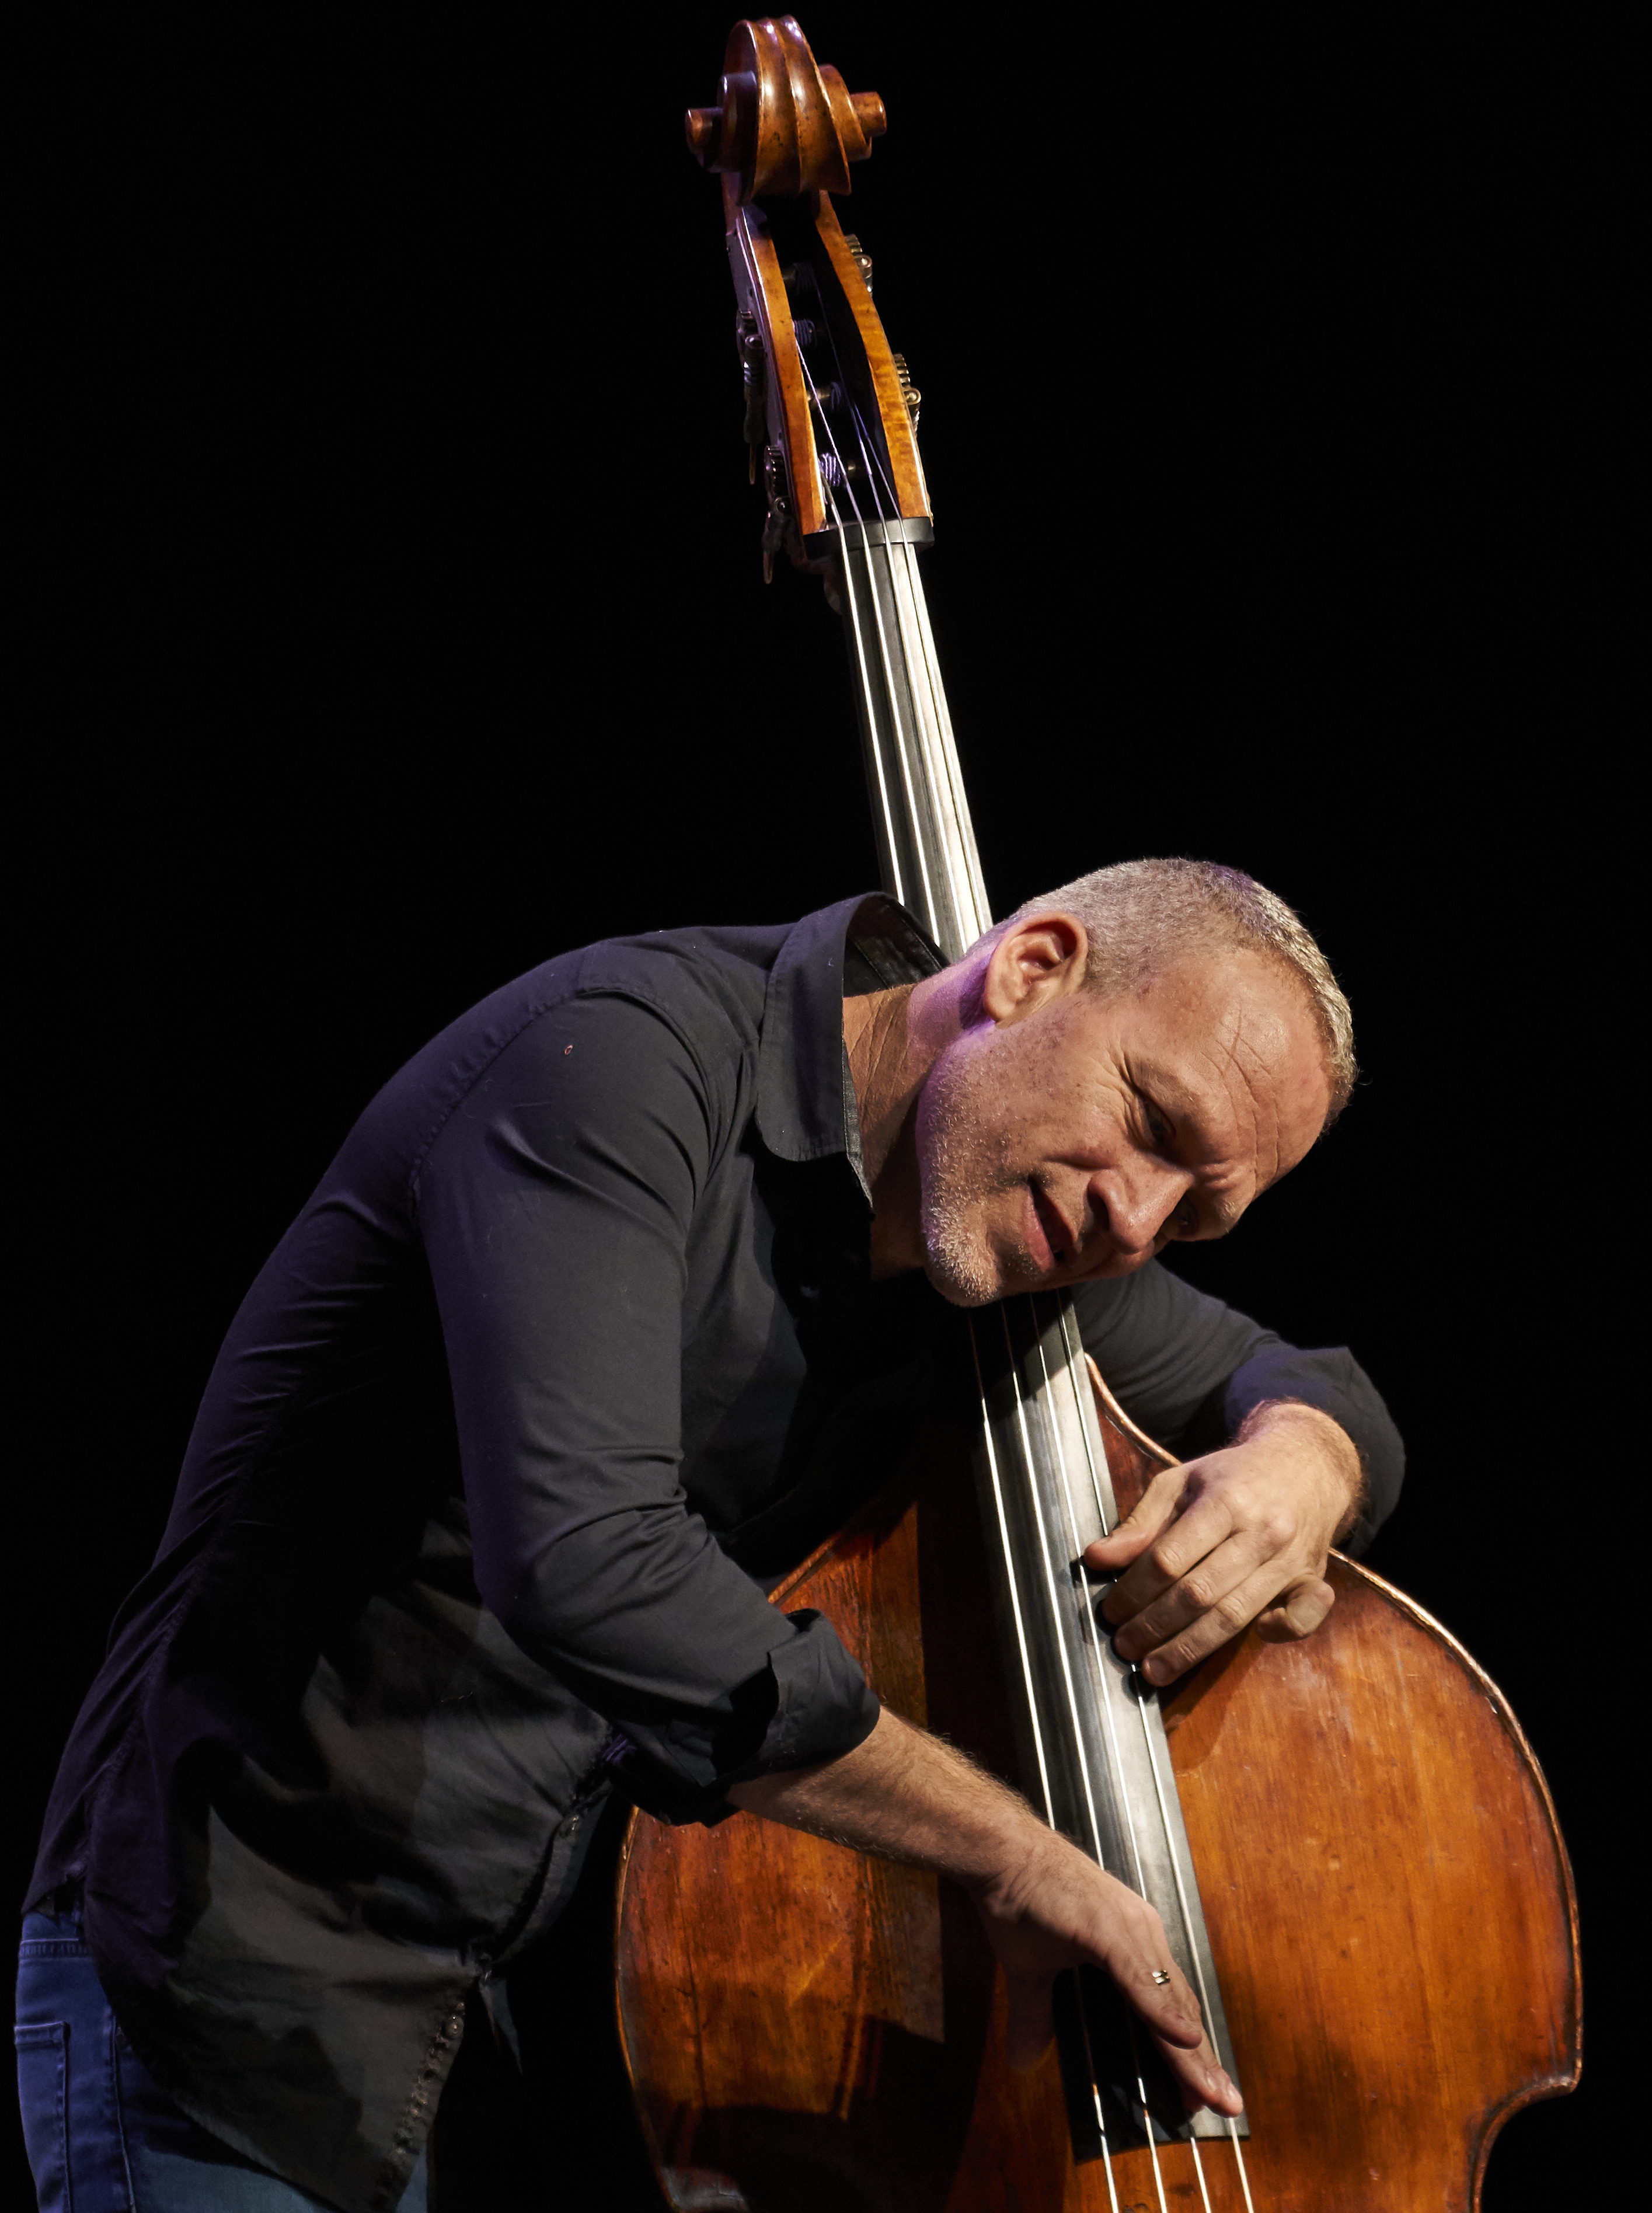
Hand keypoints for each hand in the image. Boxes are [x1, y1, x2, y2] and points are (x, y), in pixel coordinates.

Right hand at [971, 1827, 1241, 2113]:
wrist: (1000, 1852)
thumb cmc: (1019, 1899)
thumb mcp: (1030, 1972)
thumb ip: (1035, 2017)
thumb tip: (1024, 2064)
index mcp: (1130, 1944)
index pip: (1171, 2008)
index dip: (1189, 2053)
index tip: (1207, 2093)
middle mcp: (1141, 1934)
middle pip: (1180, 2010)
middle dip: (1203, 2063)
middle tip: (1227, 2106)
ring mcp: (1128, 1929)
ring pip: (1169, 2000)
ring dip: (1192, 2052)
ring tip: (1211, 2092)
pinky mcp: (1107, 1926)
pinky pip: (1140, 1976)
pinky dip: (1162, 2011)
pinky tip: (1183, 2040)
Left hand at [1085, 1400, 1362, 1685]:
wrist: (1306, 1464)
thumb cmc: (1234, 1476)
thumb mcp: (1181, 1481)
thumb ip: (1141, 1522)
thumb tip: (1097, 1558)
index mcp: (1225, 1501)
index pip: (1169, 1558)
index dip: (1134, 1591)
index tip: (1110, 1611)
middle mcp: (1262, 1532)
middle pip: (1199, 1594)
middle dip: (1154, 1626)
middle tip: (1125, 1646)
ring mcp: (1292, 1559)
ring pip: (1236, 1615)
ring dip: (1191, 1648)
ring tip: (1155, 1669)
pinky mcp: (1314, 1579)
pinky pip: (1303, 1619)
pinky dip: (1280, 1633)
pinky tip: (1253, 1637)